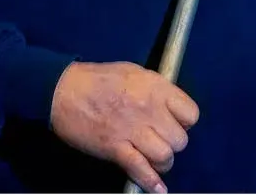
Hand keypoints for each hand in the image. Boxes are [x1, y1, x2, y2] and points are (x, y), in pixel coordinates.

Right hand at [49, 61, 199, 193]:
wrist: (64, 90)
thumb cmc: (98, 78)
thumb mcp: (132, 72)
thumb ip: (154, 89)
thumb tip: (168, 105)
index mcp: (154, 87)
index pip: (190, 113)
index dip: (185, 121)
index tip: (176, 122)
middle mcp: (149, 109)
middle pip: (180, 140)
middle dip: (173, 143)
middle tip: (160, 140)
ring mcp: (133, 130)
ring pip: (165, 157)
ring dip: (162, 162)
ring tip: (154, 158)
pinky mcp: (117, 149)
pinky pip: (141, 171)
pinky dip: (151, 183)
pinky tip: (157, 189)